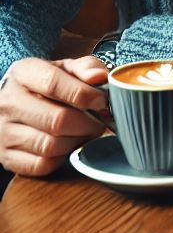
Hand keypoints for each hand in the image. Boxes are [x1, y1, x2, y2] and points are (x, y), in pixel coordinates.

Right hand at [0, 56, 109, 176]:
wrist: (21, 101)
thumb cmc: (51, 84)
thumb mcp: (67, 68)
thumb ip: (86, 67)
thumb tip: (99, 77)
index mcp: (23, 73)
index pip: (53, 83)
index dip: (84, 94)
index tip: (102, 101)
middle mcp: (8, 103)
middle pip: (56, 120)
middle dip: (87, 123)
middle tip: (101, 121)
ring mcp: (4, 132)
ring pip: (50, 145)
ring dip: (77, 141)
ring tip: (87, 132)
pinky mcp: (7, 157)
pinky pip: (42, 165)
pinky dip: (63, 158)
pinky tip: (70, 145)